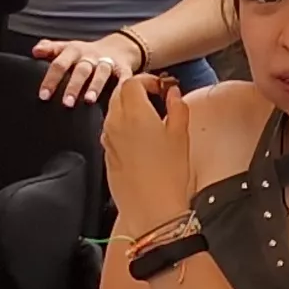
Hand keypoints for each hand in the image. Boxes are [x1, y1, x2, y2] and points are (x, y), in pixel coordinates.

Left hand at [30, 33, 145, 105]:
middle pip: (81, 70)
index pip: (59, 64)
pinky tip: (118, 98)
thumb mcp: (66, 48)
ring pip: (101, 73)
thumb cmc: (85, 53)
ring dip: (95, 86)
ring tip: (89, 101)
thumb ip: (50, 49)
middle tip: (66, 103)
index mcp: (73, 51)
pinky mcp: (123, 69)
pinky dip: (123, 86)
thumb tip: (35, 51)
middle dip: (74, 86)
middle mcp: (90, 56)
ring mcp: (108, 62)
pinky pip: (124, 78)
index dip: (51, 80)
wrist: (118, 47)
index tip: (44, 95)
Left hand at [100, 73, 198, 239]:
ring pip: (114, 110)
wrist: (151, 208)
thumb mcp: (181, 136)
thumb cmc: (168, 175)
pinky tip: (141, 136)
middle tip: (156, 96)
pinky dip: (123, 124)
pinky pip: (112, 130)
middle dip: (137, 89)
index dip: (148, 80)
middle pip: (119, 93)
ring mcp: (108, 139)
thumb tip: (174, 94)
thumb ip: (177, 107)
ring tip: (150, 116)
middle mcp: (116, 122)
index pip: (133, 82)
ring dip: (129, 106)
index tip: (162, 87)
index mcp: (135, 113)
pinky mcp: (107, 154)